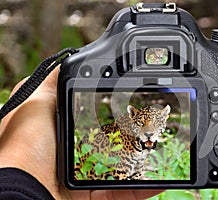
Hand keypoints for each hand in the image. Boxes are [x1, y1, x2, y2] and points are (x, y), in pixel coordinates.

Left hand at [0, 68, 161, 199]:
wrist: (21, 191)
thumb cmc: (24, 146)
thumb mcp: (35, 102)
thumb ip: (51, 82)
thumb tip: (68, 61)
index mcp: (66, 130)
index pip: (96, 117)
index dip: (115, 110)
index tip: (133, 103)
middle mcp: (76, 152)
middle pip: (111, 141)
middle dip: (133, 134)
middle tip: (151, 126)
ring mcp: (86, 174)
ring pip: (121, 167)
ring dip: (142, 160)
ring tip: (159, 150)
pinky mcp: (94, 195)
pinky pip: (123, 192)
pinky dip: (142, 190)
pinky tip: (159, 182)